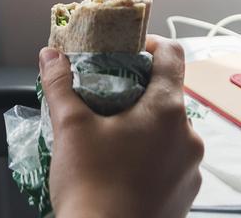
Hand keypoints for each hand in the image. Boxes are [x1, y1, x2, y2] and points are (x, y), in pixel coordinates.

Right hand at [41, 35, 203, 217]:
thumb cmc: (91, 187)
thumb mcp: (69, 127)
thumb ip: (60, 84)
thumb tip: (50, 56)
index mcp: (167, 111)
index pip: (172, 55)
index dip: (150, 43)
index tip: (127, 49)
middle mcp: (188, 138)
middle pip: (169, 95)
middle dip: (138, 90)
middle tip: (105, 95)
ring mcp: (190, 170)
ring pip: (170, 131)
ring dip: (144, 126)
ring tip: (110, 135)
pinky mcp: (185, 196)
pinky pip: (170, 162)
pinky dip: (150, 156)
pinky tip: (121, 167)